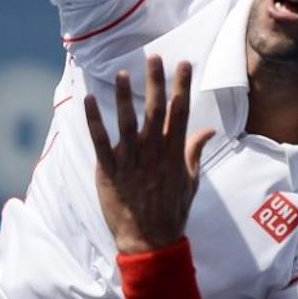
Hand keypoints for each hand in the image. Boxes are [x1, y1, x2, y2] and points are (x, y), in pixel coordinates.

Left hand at [84, 56, 213, 253]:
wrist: (149, 241)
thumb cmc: (171, 211)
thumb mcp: (191, 181)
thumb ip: (195, 152)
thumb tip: (209, 130)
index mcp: (174, 154)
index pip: (180, 113)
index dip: (182, 86)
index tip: (184, 64)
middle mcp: (153, 153)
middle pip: (156, 111)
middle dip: (156, 82)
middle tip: (154, 57)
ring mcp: (130, 162)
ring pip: (127, 123)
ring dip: (124, 97)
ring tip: (122, 73)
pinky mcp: (109, 171)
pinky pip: (100, 142)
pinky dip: (94, 122)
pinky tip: (88, 101)